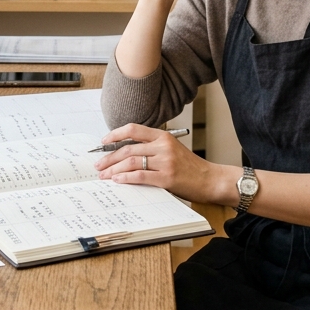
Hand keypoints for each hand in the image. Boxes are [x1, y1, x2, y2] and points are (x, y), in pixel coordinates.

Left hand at [93, 124, 234, 204]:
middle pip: (128, 148)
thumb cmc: (191, 167)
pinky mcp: (166, 178)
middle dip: (109, 157)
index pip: (133, 129)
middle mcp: (163, 146)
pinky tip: (117, 180)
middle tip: (99, 165)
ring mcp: (165, 162)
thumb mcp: (172, 149)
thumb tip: (125, 154)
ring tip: (104, 175)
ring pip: (131, 162)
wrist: (210, 179)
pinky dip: (125, 178)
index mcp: (163, 136)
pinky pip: (140, 176)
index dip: (115, 134)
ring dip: (113, 169)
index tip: (103, 142)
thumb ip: (152, 148)